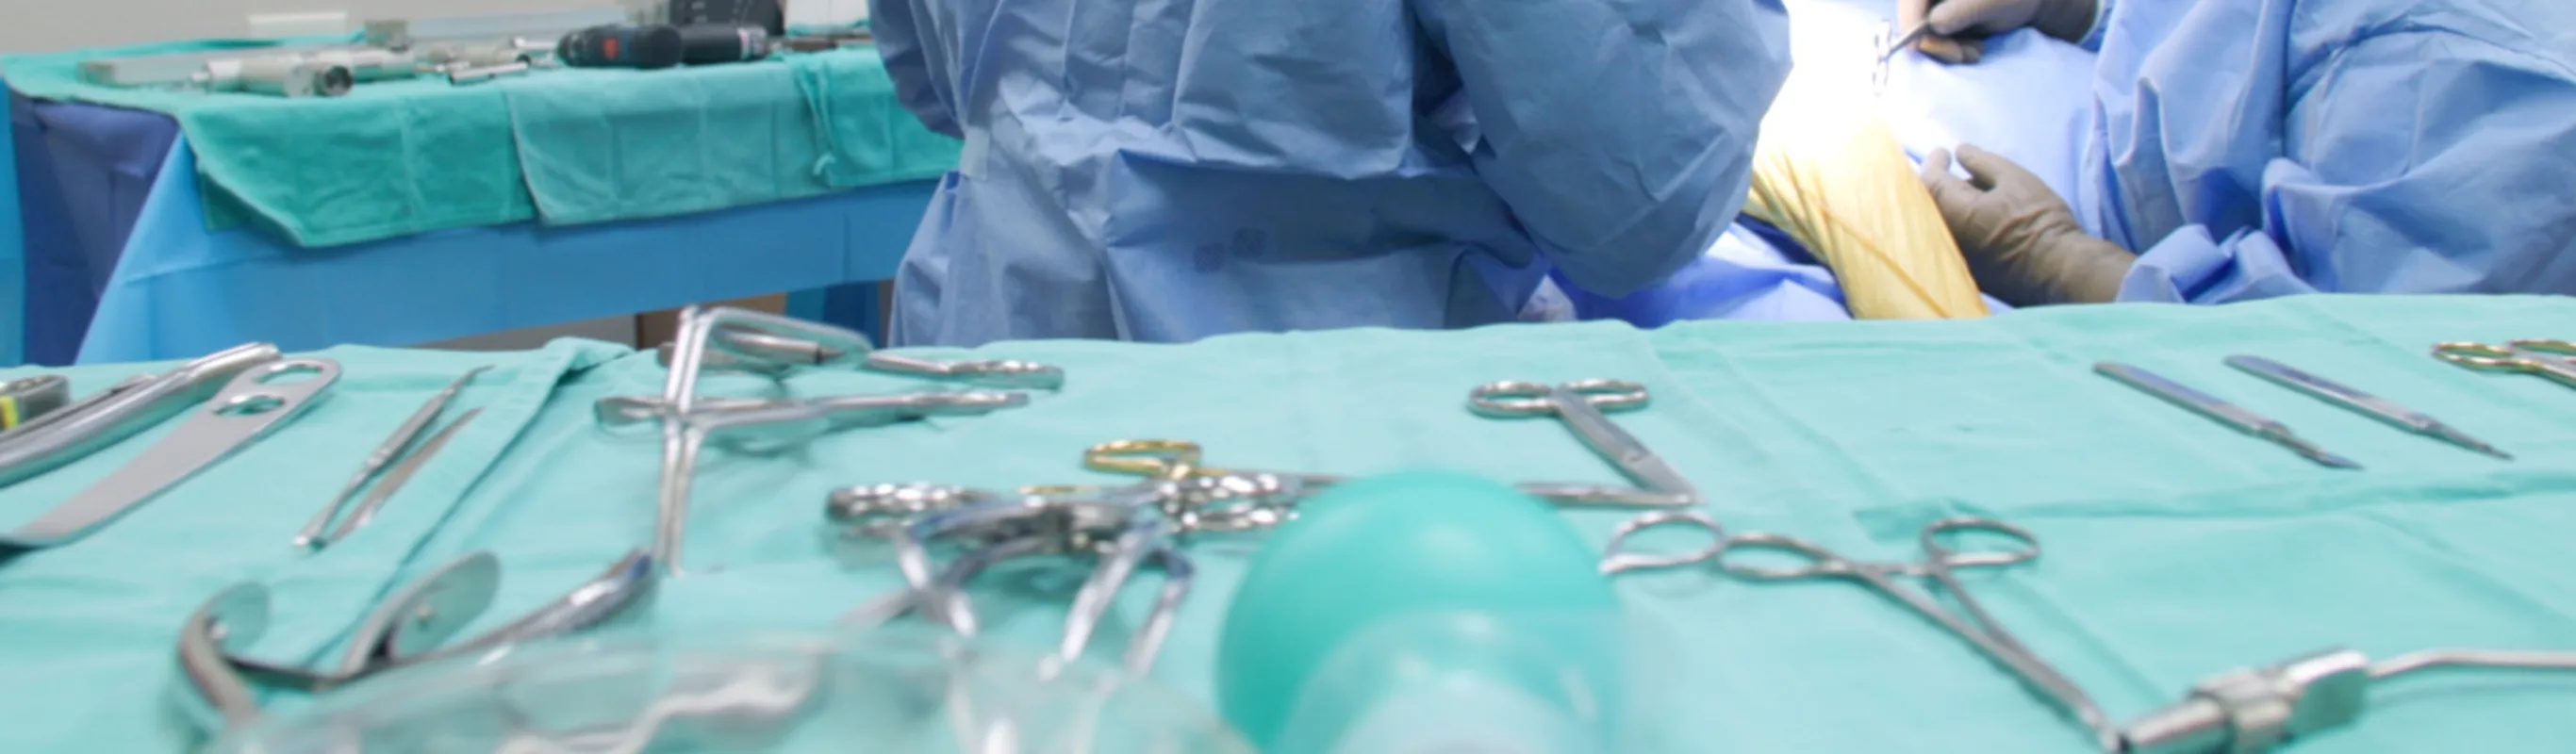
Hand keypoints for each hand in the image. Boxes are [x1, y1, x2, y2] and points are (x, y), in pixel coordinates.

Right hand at [1894, 0, 2098, 63]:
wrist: (2036, 3)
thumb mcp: (1993, 3)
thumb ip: (1961, 12)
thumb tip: (1933, 25)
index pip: (1911, 1)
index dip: (1910, 24)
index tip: (1918, 48)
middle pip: (1913, 19)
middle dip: (1936, 42)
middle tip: (1963, 56)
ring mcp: (1936, 8)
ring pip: (1924, 34)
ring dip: (1947, 49)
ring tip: (1976, 51)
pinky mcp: (1943, 21)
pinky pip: (1936, 41)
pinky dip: (1952, 50)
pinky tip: (1974, 49)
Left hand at [1917, 145, 2131, 305]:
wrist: (2057, 270)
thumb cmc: (2038, 219)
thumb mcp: (2014, 179)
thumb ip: (1982, 162)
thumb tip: (1960, 151)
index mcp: (1953, 210)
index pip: (1929, 180)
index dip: (1934, 163)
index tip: (1943, 153)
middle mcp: (1943, 237)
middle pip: (1928, 205)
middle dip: (1938, 185)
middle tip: (1953, 172)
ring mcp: (1953, 258)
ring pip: (1938, 225)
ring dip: (1947, 206)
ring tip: (1973, 195)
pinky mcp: (1965, 273)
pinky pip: (1950, 243)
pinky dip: (1956, 226)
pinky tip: (1975, 220)